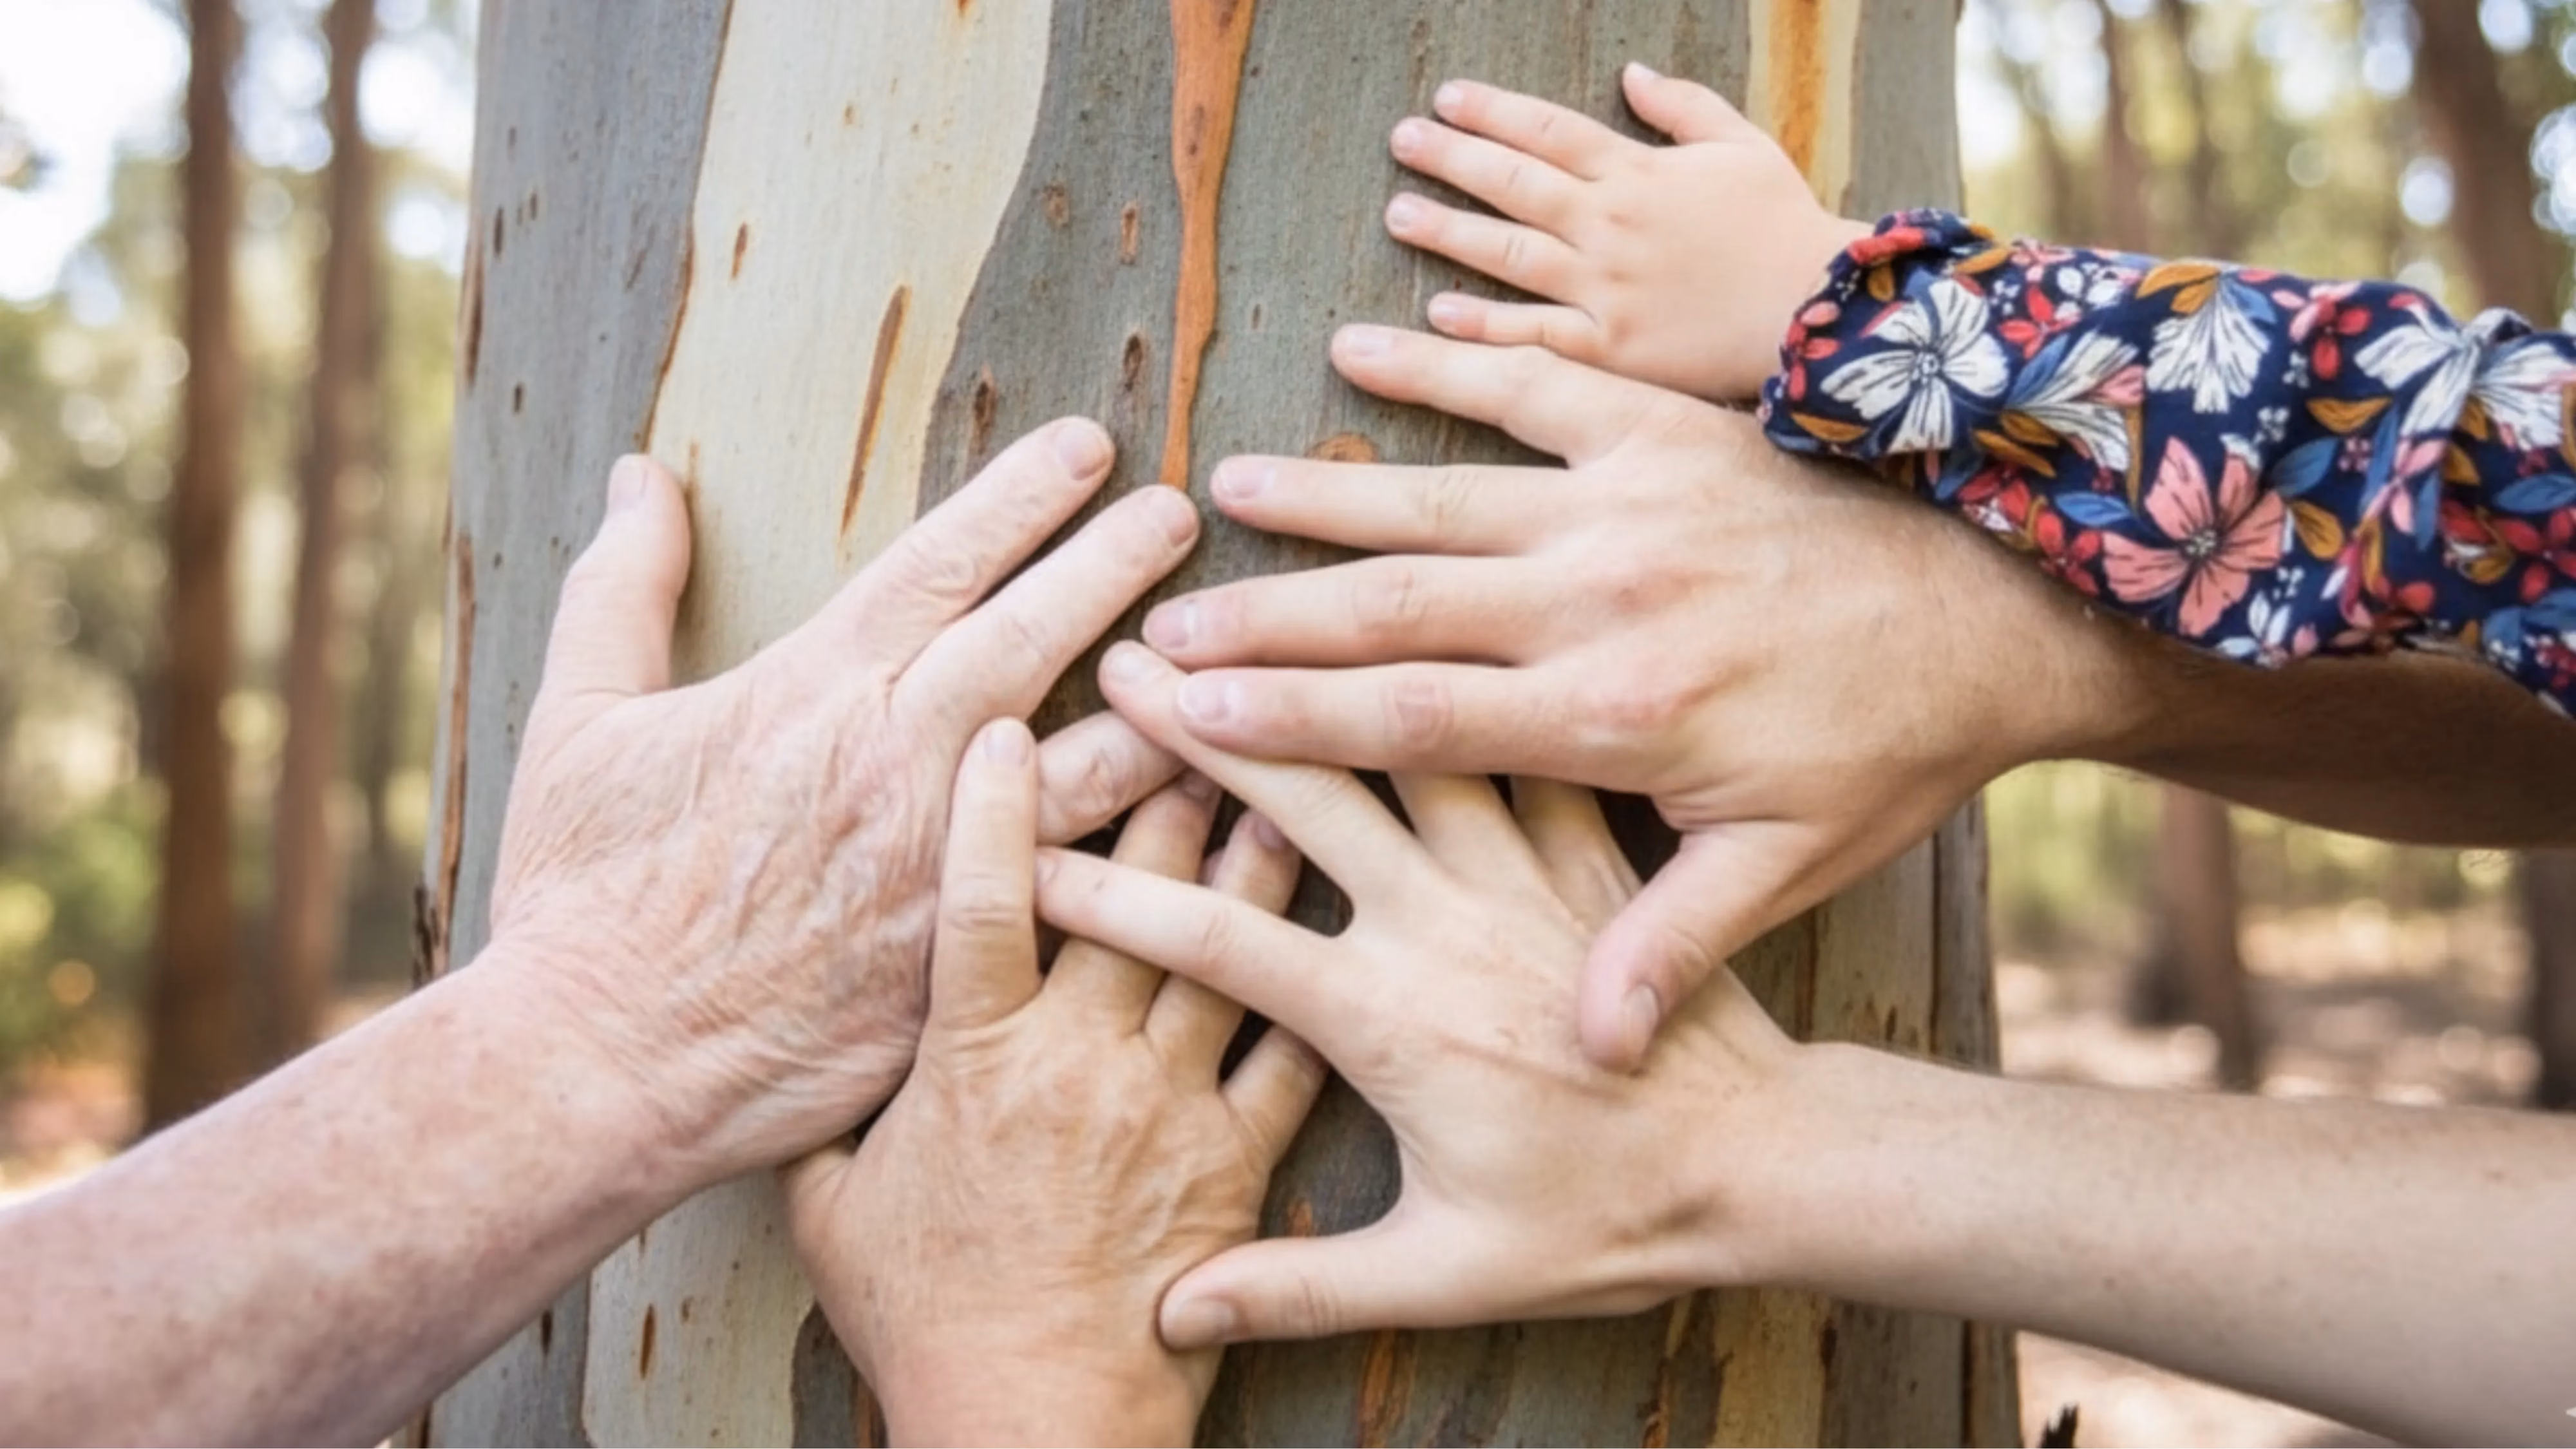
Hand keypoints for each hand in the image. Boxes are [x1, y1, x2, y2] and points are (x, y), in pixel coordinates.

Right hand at [488, 421, 1199, 1183]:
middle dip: (1117, 566)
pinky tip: (1219, 847)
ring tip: (1238, 667)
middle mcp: (899, 768)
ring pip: (1091, 772)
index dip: (1022, 497)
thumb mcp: (576, 720)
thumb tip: (643, 477)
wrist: (595, 1065)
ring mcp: (943, 872)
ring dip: (1166, 713)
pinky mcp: (969, 971)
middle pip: (1036, 641)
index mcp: (815, 692)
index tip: (1089, 445)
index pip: (942, 563)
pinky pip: (1084, 905)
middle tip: (1187, 513)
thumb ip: (623, 588)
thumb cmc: (579, 895)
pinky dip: (1155, 868)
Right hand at [785, 723, 1321, 1444]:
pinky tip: (1355, 911)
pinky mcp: (1239, 1156)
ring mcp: (1169, 1100)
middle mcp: (1078, 1056)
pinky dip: (1326, 973)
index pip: (981, 896)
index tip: (1011, 722)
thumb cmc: (924, 1322)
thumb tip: (789, 1044)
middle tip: (1197, 692)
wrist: (1034, 1425)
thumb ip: (820, 1111)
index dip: (995, 802)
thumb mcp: (829, 1210)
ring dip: (1262, 845)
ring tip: (1295, 759)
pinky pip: (1291, 1046)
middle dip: (1165, 775)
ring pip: (1231, 941)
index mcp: (973, 1055)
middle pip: (1135, 885)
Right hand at [1037, 643, 1807, 1345]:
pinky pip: (1525, 722)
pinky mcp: (1597, 832)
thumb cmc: (1619, 1223)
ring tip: (1247, 592)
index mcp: (1394, 1016)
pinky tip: (1424, 579)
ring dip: (1322, 651)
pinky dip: (1473, 650)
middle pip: (1308, 785)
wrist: (1777, 1167)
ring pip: (1411, 724)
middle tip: (1125, 655)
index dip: (1115, 892)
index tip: (1029, 848)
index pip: (1219, 934)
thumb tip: (1171, 1317)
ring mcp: (1529, 861)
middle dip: (1207, 712)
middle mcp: (1453, 916)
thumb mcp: (1456, 1276)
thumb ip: (1304, 1287)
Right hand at [1140, 329, 2141, 1068]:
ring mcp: (1629, 503)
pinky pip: (1537, 387)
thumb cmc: (1888, 748)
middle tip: (1158, 625)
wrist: (2003, 604)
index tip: (1181, 719)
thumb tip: (1587, 1055)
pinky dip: (1450, 369)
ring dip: (1326, 496)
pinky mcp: (1667, 430)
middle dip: (1265, 623)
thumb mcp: (1788, 866)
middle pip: (1392, 609)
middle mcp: (1599, 601)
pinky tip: (1367, 352)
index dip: (1285, 723)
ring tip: (1224, 495)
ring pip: (1442, 498)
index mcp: (1611, 718)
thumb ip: (1670, 946)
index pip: (1409, 721)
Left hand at [1384, 66, 1867, 400]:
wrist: (1824, 310)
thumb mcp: (1744, 146)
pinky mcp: (1613, 349)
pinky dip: (1486, 324)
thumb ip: (1682, 107)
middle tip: (1403, 141)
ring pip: (1510, 253)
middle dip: (1452, 158)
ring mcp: (1606, 289)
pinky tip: (1439, 311)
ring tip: (1399, 214)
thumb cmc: (1785, 227)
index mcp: (1638, 173)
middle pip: (1514, 183)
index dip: (1493, 112)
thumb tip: (1631, 74)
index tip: (1447, 99)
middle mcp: (1611, 226)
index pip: (1548, 131)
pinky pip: (1536, 334)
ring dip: (1449, 232)